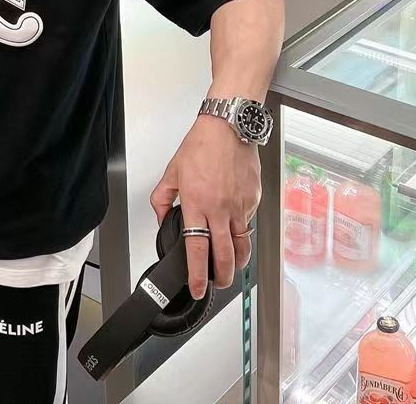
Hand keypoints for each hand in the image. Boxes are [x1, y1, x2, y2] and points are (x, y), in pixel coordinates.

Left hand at [150, 115, 259, 298]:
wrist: (228, 128)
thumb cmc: (201, 145)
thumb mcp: (172, 171)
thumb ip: (162, 198)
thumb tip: (161, 217)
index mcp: (196, 203)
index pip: (197, 248)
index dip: (197, 273)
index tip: (196, 287)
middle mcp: (220, 209)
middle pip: (225, 255)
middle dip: (222, 277)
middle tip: (218, 284)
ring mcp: (240, 206)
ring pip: (242, 244)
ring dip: (237, 261)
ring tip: (231, 267)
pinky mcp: (254, 200)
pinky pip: (248, 223)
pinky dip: (242, 231)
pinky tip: (235, 229)